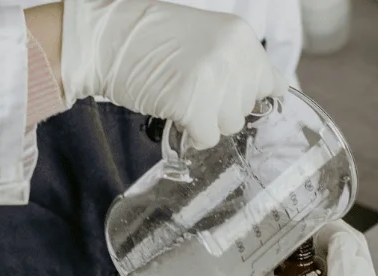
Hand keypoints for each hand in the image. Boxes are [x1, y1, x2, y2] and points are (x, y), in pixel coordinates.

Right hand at [60, 0, 288, 148]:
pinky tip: (175, 113)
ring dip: (206, 121)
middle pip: (246, 108)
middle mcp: (233, 56)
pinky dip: (191, 134)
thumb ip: (237, 62)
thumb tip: (270, 92)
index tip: (227, 95)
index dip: (247, 95)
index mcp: (241, 36)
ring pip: (230, 126)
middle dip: (222, 107)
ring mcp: (213, 80)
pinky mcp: (192, 104)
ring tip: (182, 97)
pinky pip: (207, 137)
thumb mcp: (208, 37)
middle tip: (192, 89)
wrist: (106, 37)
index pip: (270, 83)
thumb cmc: (152, 38)